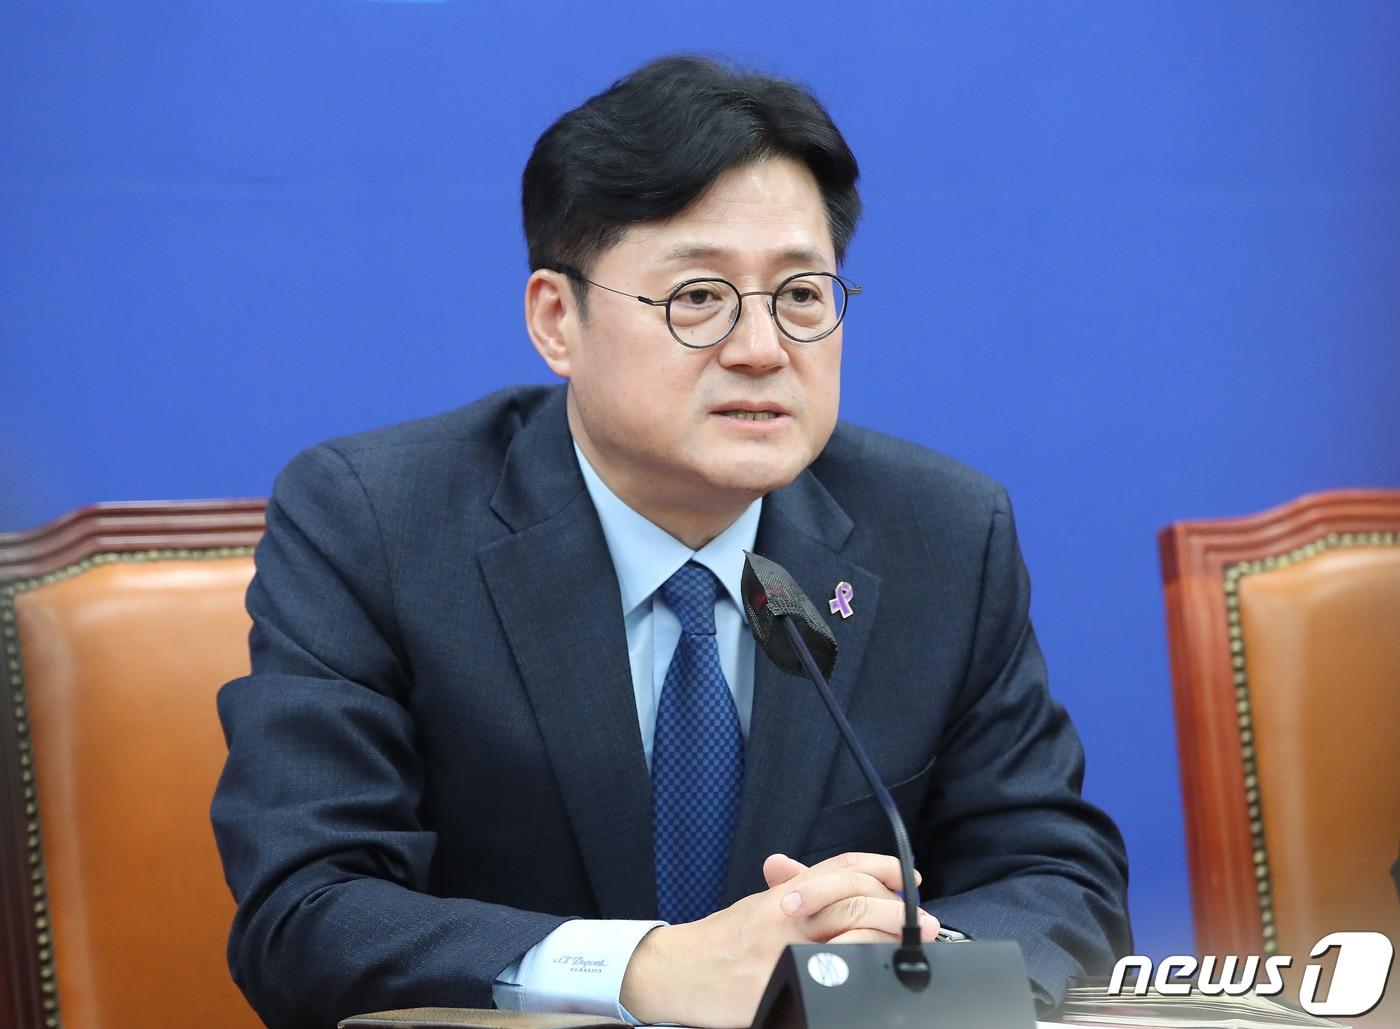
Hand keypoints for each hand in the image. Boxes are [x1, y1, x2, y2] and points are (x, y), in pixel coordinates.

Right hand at [620, 852, 939, 1027]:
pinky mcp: (779, 985)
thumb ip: (798, 891)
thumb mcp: (759, 905)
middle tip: (924, 922)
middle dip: (898, 910)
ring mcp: (785, 951)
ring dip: (888, 940)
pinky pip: (830, 975)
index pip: (843, 866)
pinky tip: (872, 971)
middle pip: (855, 899)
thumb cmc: (721, 940)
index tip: (910, 877)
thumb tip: (842, 880)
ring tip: (909, 947)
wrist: (678, 970)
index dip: (884, 867)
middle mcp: (788, 915)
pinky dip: (857, 970)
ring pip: (852, 935)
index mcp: (785, 893)